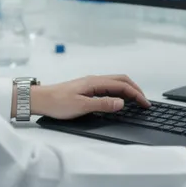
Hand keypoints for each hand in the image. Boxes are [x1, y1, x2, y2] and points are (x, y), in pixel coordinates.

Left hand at [27, 75, 151, 119]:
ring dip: (128, 90)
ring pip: (115, 82)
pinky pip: (108, 86)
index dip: (136, 94)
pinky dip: (119, 91)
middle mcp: (94, 80)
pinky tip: (119, 100)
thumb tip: (121, 103)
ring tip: (136, 100)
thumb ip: (102, 104)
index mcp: (95, 82)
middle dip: (135, 89)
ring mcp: (90, 83)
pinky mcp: (86, 88)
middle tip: (144, 101)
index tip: (145, 104)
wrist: (40, 99)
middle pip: (121, 80)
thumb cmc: (57, 102)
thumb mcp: (81, 106)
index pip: (122, 85)